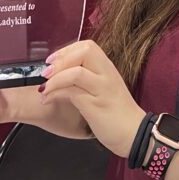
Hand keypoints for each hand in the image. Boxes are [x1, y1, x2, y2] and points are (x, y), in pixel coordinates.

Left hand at [40, 40, 144, 157]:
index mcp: (108, 68)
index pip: (88, 46)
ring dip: (55, 78)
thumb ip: (89, 78)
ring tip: (44, 88)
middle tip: (46, 72)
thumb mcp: (104, 89)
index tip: (53, 60)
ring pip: (75, 73)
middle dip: (61, 59)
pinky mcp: (95, 106)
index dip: (67, 50)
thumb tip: (65, 72)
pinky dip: (55, 93)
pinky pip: (72, 93)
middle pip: (84, 52)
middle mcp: (106, 74)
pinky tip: (47, 100)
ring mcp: (102, 89)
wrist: (134, 134)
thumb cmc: (118, 113)